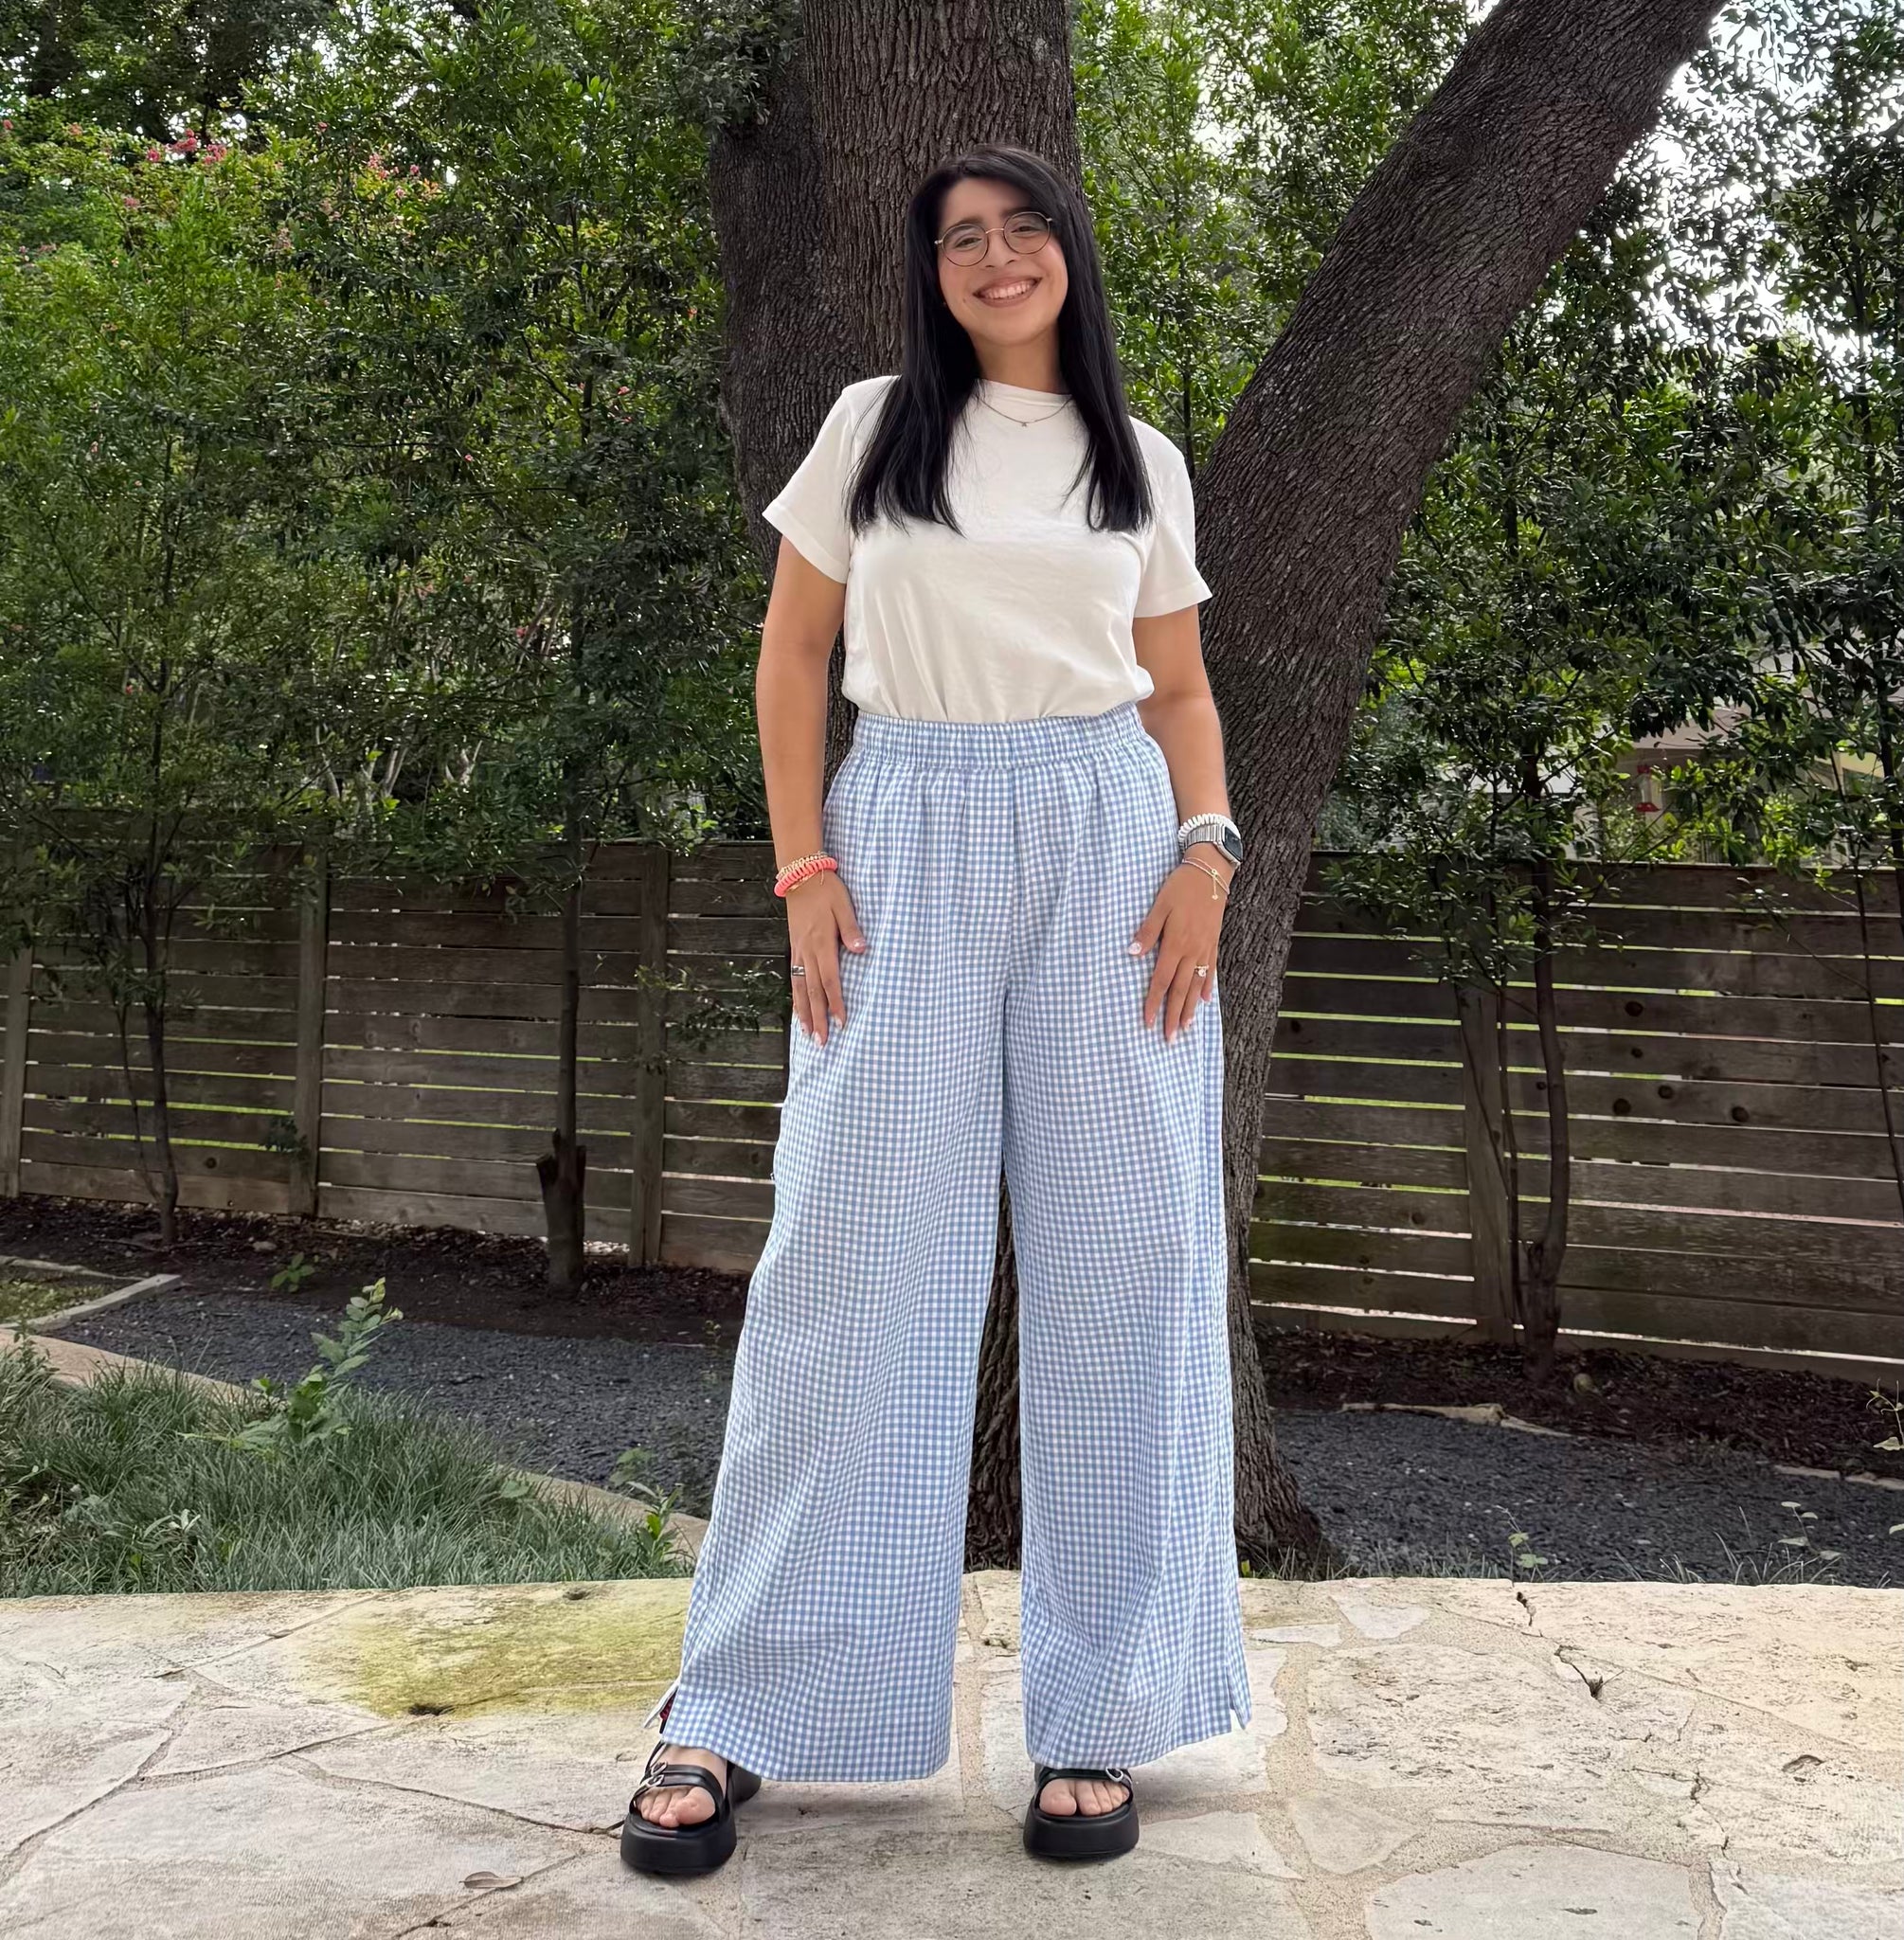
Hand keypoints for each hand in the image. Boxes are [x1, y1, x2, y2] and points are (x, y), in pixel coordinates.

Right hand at [786, 871, 864, 1045]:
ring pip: (800, 988)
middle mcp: (808, 951)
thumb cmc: (827, 890)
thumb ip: (852, 929)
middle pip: (813, 991)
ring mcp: (798, 951)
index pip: (830, 980)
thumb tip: (860, 950)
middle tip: (822, 1042)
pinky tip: (798, 1011)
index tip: (842, 1022)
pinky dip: (796, 998)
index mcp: (822, 943)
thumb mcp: (844, 906)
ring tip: (808, 1034)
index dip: (836, 1003)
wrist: (800, 876)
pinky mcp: (795, 948)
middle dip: (818, 1018)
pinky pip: (794, 978)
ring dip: (805, 1013)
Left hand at [1129, 845, 1230, 1041]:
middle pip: (1181, 990)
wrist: (1211, 872)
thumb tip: (1131, 953)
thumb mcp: (1159, 905)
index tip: (1147, 1022)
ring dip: (1191, 1008)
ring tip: (1186, 1028)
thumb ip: (1147, 931)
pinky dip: (1208, 987)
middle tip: (1170, 1039)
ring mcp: (1205, 948)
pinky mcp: (1213, 942)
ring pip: (1197, 985)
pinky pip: (1211, 970)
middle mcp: (1192, 951)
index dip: (1154, 1002)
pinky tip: (1206, 1001)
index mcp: (1175, 944)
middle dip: (1174, 1016)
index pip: (1162, 980)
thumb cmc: (1180, 887)